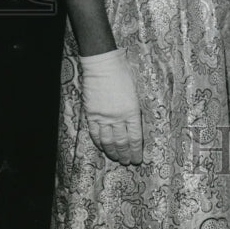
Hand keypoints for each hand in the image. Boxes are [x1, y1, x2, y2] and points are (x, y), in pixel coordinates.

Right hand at [79, 48, 142, 164]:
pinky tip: (103, 148)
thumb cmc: (123, 74)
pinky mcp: (91, 114)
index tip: (138, 159)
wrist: (103, 65)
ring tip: (117, 159)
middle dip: (125, 155)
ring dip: (113, 152)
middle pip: (121, 142)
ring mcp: (103, 116)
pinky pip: (95, 133)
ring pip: (108, 141)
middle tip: (128, 163)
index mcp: (132, 111)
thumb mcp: (137, 91)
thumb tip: (136, 124)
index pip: (134, 137)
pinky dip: (99, 143)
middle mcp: (117, 117)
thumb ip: (135, 109)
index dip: (136, 151)